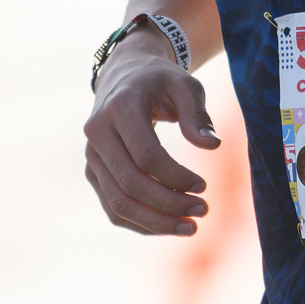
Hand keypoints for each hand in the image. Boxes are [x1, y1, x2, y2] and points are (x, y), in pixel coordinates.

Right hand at [84, 35, 219, 234]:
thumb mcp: (185, 85)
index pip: (146, 155)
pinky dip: (141, 222)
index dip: (176, 176)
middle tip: (203, 211)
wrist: (125, 75)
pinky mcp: (93, 171)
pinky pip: (113, 206)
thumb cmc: (161, 81)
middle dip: (169, 204)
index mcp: (119, 108)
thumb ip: (198, 114)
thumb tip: (212, 146)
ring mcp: (91, 155)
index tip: (205, 186)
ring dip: (155, 222)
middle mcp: (97, 132)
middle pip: (130, 183)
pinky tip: (169, 225)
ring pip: (118, 202)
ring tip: (190, 228)